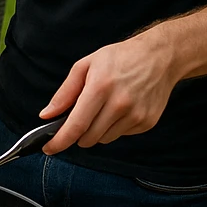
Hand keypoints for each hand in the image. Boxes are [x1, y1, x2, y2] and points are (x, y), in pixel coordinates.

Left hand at [40, 33, 177, 153]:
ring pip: (104, 139)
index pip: (76, 125)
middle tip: (77, 120)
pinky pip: (121, 135)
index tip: (48, 148)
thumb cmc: (119, 58)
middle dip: (77, 135)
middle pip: (89, 138)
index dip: (60, 141)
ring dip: (96, 131)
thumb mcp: (85, 66)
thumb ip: (64, 93)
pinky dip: (114, 127)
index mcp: (100, 87)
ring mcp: (136, 115)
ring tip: (102, 108)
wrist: (160, 57)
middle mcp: (120, 104)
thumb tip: (46, 115)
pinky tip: (120, 109)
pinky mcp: (147, 122)